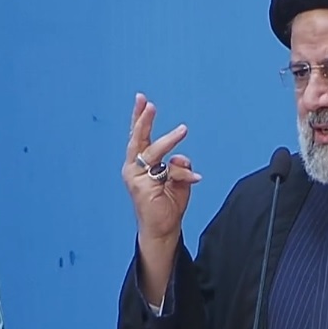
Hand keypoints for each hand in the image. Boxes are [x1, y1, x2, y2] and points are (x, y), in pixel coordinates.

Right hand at [122, 92, 200, 242]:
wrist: (163, 230)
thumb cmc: (168, 204)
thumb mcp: (178, 181)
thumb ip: (179, 166)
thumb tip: (181, 157)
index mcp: (138, 164)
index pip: (138, 136)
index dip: (139, 117)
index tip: (142, 99)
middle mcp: (133, 168)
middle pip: (137, 139)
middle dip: (142, 120)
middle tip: (149, 104)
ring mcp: (135, 178)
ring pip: (153, 152)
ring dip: (169, 140)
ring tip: (183, 130)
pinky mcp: (142, 188)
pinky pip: (166, 172)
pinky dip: (181, 173)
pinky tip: (194, 177)